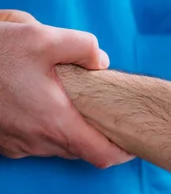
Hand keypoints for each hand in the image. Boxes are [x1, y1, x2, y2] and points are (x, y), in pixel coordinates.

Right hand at [0, 10, 132, 167]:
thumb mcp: (42, 37)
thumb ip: (82, 46)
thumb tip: (102, 62)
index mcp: (55, 123)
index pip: (102, 155)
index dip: (123, 152)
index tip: (133, 141)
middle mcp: (37, 142)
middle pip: (81, 149)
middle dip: (96, 134)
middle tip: (105, 113)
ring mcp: (17, 146)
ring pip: (57, 146)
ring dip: (69, 129)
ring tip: (71, 103)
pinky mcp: (2, 144)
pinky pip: (34, 143)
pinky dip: (46, 129)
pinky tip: (42, 104)